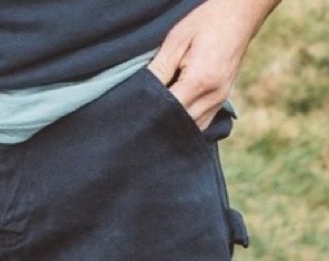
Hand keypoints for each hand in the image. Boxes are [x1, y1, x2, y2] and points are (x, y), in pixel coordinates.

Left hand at [148, 0, 279, 129]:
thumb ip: (159, 69)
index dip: (151, 113)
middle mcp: (213, 96)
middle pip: (180, 124)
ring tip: (157, 118)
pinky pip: (201, 123)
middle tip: (143, 120)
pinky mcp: (222, 102)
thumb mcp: (176, 40)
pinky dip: (186, 124)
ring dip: (174, 126)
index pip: (169, 110)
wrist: (240, 15)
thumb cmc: (206, 23)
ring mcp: (220, 101)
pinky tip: (173, 118)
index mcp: (200, 80)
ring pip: (191, 128)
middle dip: (161, 123)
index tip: (137, 113)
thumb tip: (140, 94)